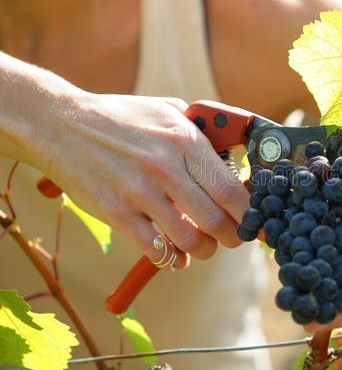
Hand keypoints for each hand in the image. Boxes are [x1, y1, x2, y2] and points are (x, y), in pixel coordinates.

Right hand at [40, 91, 248, 264]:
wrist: (61, 124)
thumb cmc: (120, 118)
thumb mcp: (166, 111)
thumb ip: (200, 134)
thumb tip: (234, 158)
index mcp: (184, 139)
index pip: (230, 189)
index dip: (248, 213)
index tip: (253, 221)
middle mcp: (165, 166)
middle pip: (216, 220)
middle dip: (231, 237)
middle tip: (233, 239)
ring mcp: (138, 191)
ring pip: (189, 240)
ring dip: (203, 250)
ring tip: (204, 247)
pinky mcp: (115, 212)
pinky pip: (155, 250)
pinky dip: (171, 259)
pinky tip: (175, 256)